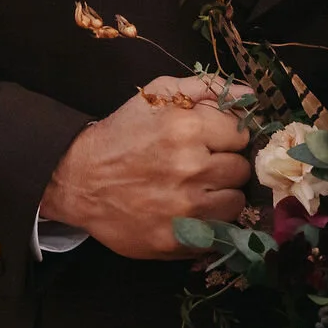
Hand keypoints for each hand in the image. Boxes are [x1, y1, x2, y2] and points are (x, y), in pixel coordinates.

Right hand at [40, 76, 250, 258]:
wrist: (79, 180)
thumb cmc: (122, 134)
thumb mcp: (157, 94)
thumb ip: (206, 88)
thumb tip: (249, 95)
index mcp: (187, 128)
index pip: (241, 134)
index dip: (226, 136)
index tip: (209, 141)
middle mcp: (190, 168)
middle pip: (240, 169)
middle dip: (223, 165)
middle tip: (199, 166)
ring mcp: (185, 207)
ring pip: (235, 202)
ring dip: (221, 196)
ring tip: (195, 189)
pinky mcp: (177, 239)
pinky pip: (218, 232)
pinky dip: (209, 223)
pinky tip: (188, 211)